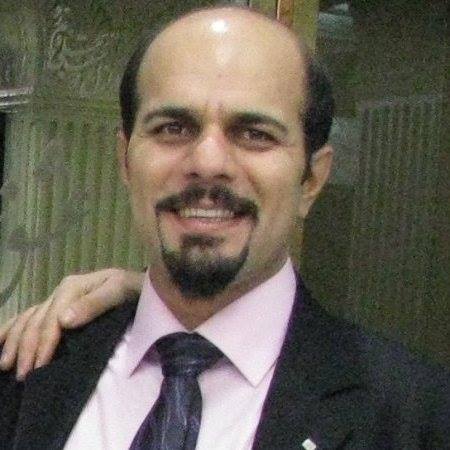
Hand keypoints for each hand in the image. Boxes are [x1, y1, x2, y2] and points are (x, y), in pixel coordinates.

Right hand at [0, 268, 144, 379]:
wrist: (138, 284)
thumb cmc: (132, 289)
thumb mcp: (119, 290)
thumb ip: (95, 303)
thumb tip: (64, 320)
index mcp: (73, 287)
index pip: (52, 319)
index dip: (44, 343)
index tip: (38, 367)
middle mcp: (60, 292)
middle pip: (36, 321)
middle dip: (26, 348)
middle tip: (22, 375)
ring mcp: (56, 298)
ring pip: (27, 318)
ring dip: (13, 341)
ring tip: (5, 365)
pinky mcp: (57, 305)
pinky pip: (28, 315)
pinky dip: (11, 327)